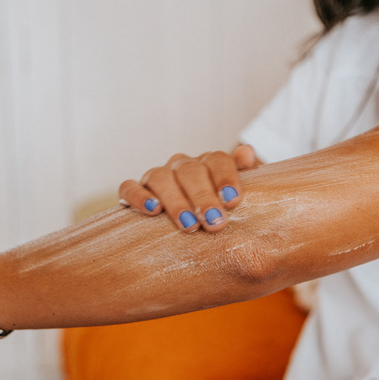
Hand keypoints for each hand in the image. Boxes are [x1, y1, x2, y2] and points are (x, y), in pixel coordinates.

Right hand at [119, 145, 259, 231]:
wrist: (196, 227)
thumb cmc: (221, 212)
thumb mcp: (240, 196)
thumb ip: (248, 175)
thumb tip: (247, 152)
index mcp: (209, 164)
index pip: (217, 160)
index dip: (225, 178)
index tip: (233, 201)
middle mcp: (182, 166)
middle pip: (190, 171)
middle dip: (203, 197)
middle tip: (214, 222)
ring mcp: (158, 177)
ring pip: (161, 177)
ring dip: (175, 200)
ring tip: (189, 224)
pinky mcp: (135, 191)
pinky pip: (129, 187)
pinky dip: (138, 196)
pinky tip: (152, 211)